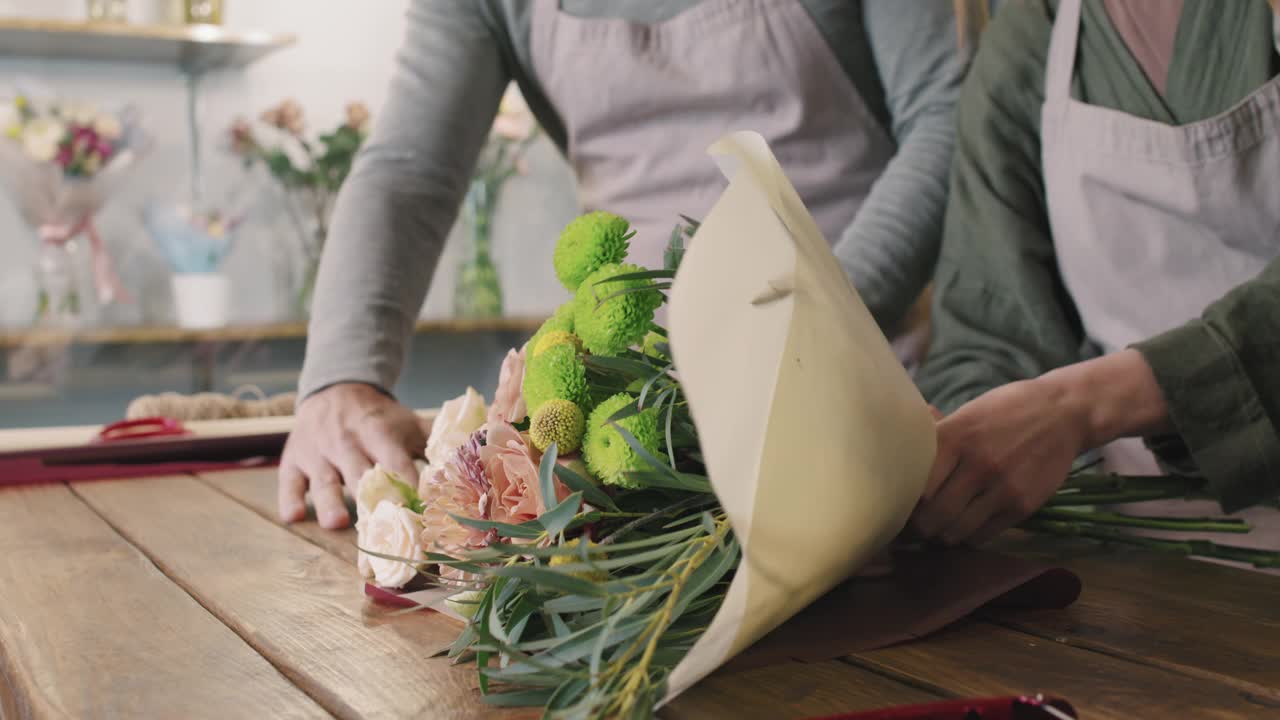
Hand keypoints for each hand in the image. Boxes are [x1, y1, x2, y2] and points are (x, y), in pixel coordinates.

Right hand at [278, 383, 431, 528]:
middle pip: (358, 473)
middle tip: (382, 528)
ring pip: (324, 479)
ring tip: (337, 524)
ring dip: (329, 501)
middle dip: (370, 500)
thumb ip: (434, 443)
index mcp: (379, 432)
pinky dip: (291, 498)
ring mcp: (317, 451)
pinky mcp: (293, 460)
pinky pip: (289, 481)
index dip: (407, 482)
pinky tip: (295, 517)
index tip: (420, 508)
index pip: (394, 459)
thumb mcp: (407, 423)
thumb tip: (473, 460)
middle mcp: (347, 440)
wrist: (335, 390)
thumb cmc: (380, 418)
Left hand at [911, 377, 1090, 545]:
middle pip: (930, 516)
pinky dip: (968, 536)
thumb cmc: (1005, 411)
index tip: (897, 508)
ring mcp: (1002, 486)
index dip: (901, 504)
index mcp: (954, 437)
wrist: (1063, 412)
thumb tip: (897, 454)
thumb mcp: (966, 414)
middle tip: (914, 528)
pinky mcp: (1023, 505)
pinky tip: (966, 526)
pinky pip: (982, 536)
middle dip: (917, 528)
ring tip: (939, 528)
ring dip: (942, 536)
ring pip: (954, 532)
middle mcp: (976, 463)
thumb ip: (935, 438)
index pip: (913, 487)